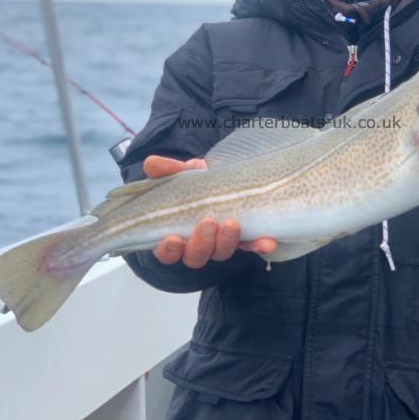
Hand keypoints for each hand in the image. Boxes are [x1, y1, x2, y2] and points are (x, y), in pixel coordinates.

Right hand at [142, 155, 276, 267]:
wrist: (228, 178)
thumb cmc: (198, 182)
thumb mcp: (183, 173)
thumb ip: (168, 171)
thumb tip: (151, 163)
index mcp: (176, 233)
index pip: (167, 251)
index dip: (168, 249)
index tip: (171, 238)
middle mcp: (199, 244)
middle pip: (196, 256)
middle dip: (201, 243)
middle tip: (208, 223)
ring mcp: (222, 244)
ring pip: (222, 253)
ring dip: (227, 241)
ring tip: (232, 224)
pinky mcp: (246, 239)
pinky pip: (252, 246)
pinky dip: (260, 244)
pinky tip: (268, 241)